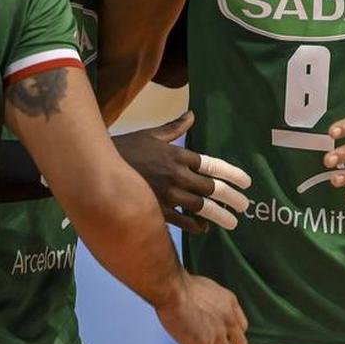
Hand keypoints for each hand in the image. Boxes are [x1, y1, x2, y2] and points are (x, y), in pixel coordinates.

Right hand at [113, 112, 250, 232]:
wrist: (98, 168)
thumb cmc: (126, 149)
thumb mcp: (152, 135)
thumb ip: (174, 128)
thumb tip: (191, 115)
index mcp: (178, 155)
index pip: (213, 165)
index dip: (232, 174)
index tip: (246, 183)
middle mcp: (177, 175)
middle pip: (211, 189)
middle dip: (231, 198)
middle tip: (245, 206)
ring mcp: (167, 195)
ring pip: (201, 208)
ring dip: (219, 215)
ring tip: (233, 222)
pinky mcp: (157, 211)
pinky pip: (182, 222)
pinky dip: (196, 226)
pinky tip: (205, 228)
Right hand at [156, 270, 247, 343]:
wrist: (175, 291)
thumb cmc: (184, 285)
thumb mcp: (210, 289)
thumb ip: (215, 304)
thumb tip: (208, 313)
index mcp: (231, 304)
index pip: (242, 327)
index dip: (233, 335)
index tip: (223, 338)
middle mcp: (229, 322)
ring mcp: (218, 336)